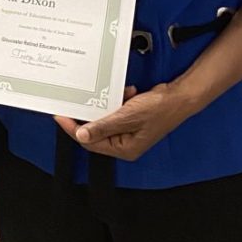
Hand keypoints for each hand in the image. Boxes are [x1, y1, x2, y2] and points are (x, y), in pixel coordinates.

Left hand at [54, 83, 189, 160]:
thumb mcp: (128, 116)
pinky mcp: (132, 119)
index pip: (90, 142)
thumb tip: (81, 135)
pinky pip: (116, 111)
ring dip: (105, 106)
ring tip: (107, 95)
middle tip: (72, 102)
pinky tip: (126, 93)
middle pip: (95, 131)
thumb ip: (103, 126)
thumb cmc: (160, 109)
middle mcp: (125, 142)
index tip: (60, 116)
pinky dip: (118, 100)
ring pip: (105, 119)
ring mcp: (128, 130)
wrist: (180, 96)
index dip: (73, 129)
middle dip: (88, 114)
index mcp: (123, 148)